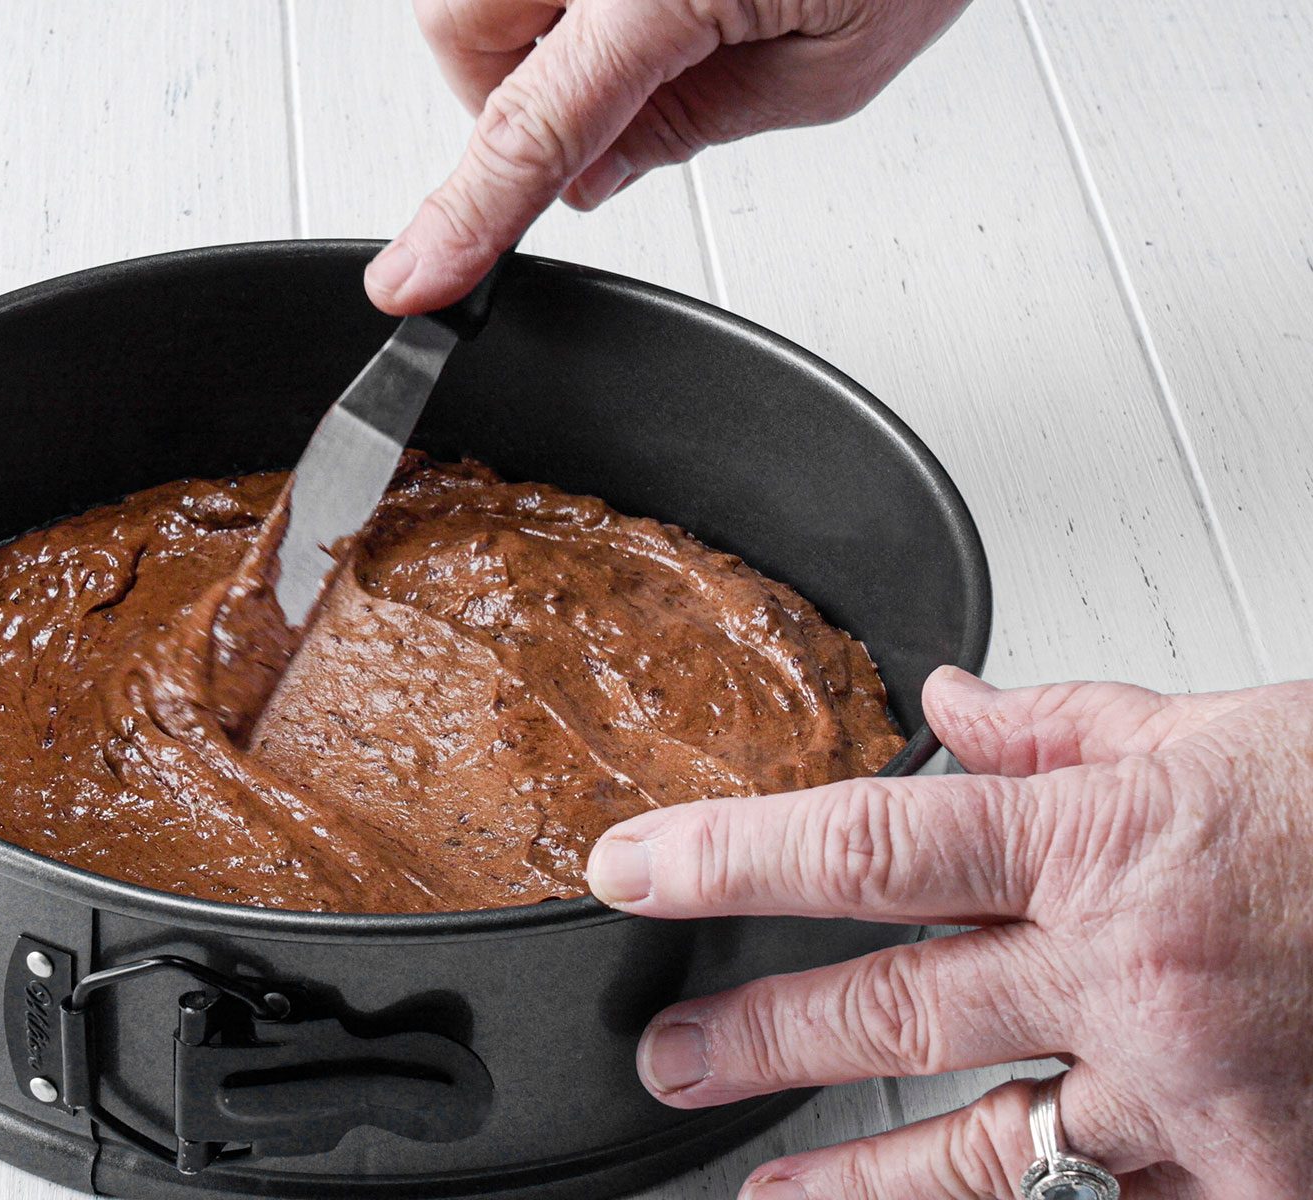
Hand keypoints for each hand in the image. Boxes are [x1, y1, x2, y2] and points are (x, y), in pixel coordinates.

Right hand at [367, 0, 970, 312]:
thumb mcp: (831, 64)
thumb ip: (688, 129)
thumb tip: (584, 179)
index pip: (531, 123)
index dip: (469, 215)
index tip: (415, 281)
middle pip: (457, 26)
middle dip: (509, 83)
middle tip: (613, 95)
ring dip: (532, 18)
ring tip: (659, 9)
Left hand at [587, 667, 1312, 1198]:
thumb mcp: (1220, 734)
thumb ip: (1063, 727)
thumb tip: (947, 701)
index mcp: (1109, 841)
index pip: (872, 843)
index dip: (731, 857)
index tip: (633, 870)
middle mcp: (1133, 974)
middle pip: (894, 1007)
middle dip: (759, 1036)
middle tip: (668, 1056)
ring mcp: (1192, 1098)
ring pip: (982, 1150)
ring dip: (857, 1174)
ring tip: (768, 1188)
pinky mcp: (1250, 1184)